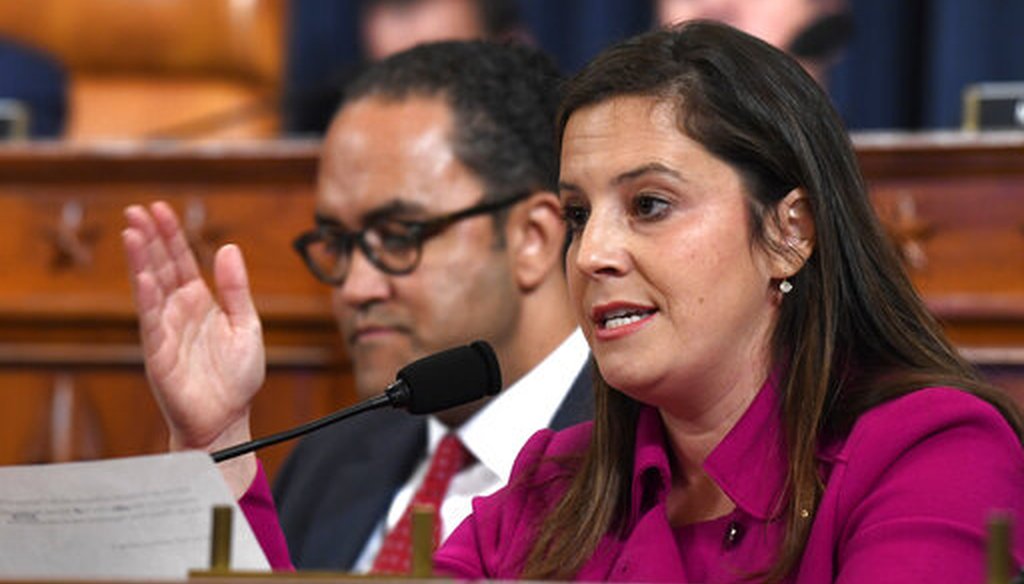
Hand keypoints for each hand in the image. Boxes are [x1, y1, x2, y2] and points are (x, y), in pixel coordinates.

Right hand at [123, 201, 264, 493]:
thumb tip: (227, 248)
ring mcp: (166, 330)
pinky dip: (147, 299)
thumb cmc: (236, 378)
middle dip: (149, 238)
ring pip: (149, 289)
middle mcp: (178, 311)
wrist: (229, 418)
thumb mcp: (247, 325)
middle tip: (136, 209)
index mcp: (200, 302)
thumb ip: (236, 289)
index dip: (171, 235)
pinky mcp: (159, 353)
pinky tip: (143, 277)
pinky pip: (151, 322)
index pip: (181, 260)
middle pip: (160, 267)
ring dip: (140, 261)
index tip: (161, 208)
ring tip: (131, 232)